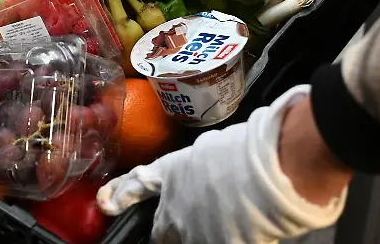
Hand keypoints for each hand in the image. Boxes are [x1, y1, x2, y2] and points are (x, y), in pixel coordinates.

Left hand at [97, 86, 346, 243]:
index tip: (107, 201)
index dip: (120, 194)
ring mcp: (193, 231)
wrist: (272, 171)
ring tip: (225, 223)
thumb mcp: (217, 145)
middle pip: (161, 228)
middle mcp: (174, 205)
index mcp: (173, 171)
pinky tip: (245, 233)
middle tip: (183, 225)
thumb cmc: (251, 147)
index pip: (137, 185)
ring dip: (200, 234)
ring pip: (187, 241)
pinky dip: (229, 238)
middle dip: (169, 228)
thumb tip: (210, 164)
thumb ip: (204, 161)